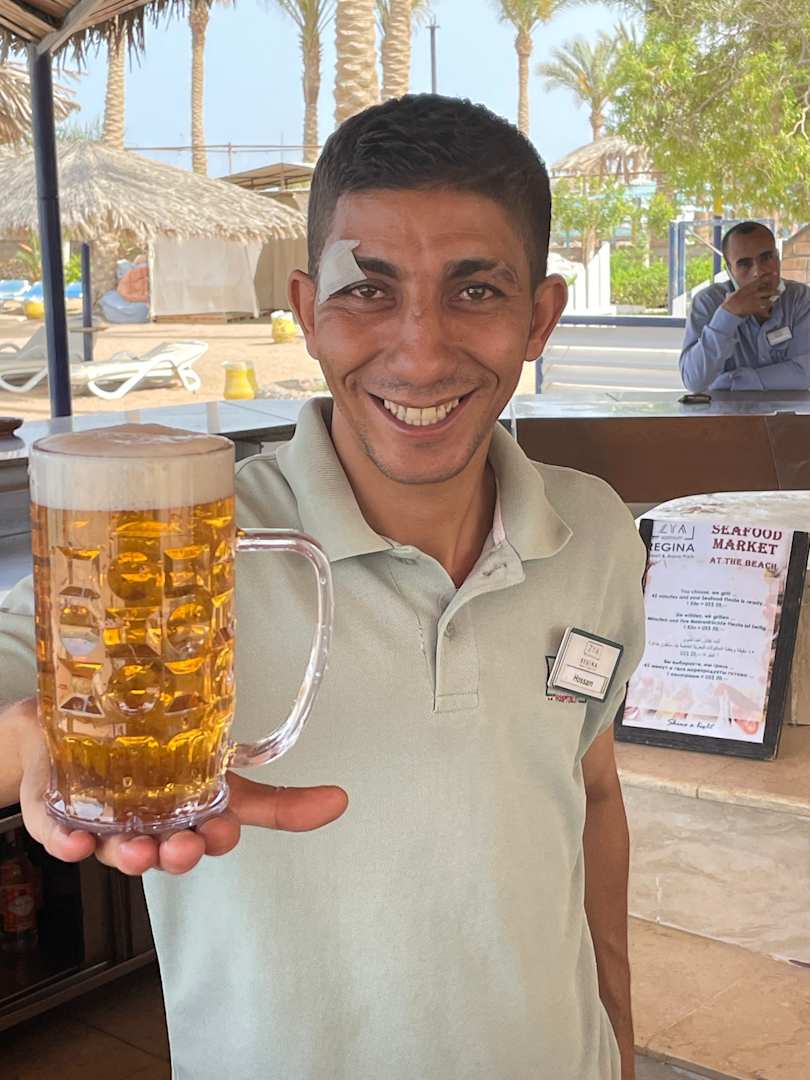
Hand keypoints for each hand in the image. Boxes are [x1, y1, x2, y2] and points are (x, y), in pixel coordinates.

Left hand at [13, 697, 347, 876]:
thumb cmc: (150, 752)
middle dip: (178, 855)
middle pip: (167, 852)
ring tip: (138, 848)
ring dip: (131, 856)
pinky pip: (62, 838)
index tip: (222, 833)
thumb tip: (343, 801)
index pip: (213, 834)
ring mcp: (104, 826)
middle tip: (185, 847)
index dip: (218, 840)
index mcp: (191, 816)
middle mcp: (151, 828)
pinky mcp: (58, 820)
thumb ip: (272, 790)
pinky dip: (71, 844)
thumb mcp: (216, 763)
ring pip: (118, 851)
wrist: (71, 732)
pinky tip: (78, 841)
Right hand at [722, 274, 779, 318]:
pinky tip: (768, 313)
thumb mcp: (740, 289)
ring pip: (769, 301)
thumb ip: (748, 286)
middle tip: (778, 292)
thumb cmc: (733, 298)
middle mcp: (755, 292)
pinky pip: (764, 310)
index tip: (775, 274)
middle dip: (775, 292)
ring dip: (771, 302)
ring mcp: (756, 300)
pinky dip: (767, 313)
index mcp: (750, 286)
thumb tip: (752, 281)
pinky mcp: (755, 308)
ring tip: (772, 302)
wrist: (730, 307)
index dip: (770, 275)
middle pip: (769, 291)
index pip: (762, 279)